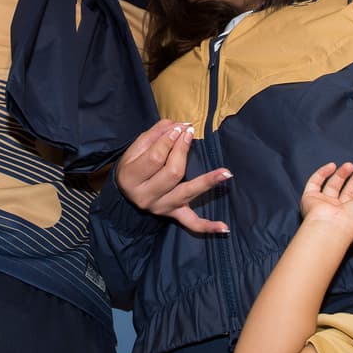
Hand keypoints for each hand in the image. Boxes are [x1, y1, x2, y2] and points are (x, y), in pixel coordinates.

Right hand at [114, 119, 230, 234]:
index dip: (169, 141)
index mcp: (131, 178)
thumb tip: (180, 125)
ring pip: (186, 193)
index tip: (180, 128)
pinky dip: (208, 226)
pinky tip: (224, 227)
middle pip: (172, 173)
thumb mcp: (137, 147)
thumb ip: (157, 133)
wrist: (127, 190)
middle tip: (189, 134)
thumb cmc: (133, 164)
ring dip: (207, 182)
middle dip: (182, 151)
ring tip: (226, 173)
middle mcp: (145, 197)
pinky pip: (191, 224)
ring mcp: (161, 207)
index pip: (154, 158)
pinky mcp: (173, 215)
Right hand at [299, 162, 352, 239]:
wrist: (330, 226)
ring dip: (342, 173)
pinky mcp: (310, 198)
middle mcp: (339, 209)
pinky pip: (315, 182)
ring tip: (350, 165)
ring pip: (333, 185)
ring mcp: (324, 203)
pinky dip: (323, 173)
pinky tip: (332, 166)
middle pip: (348, 190)